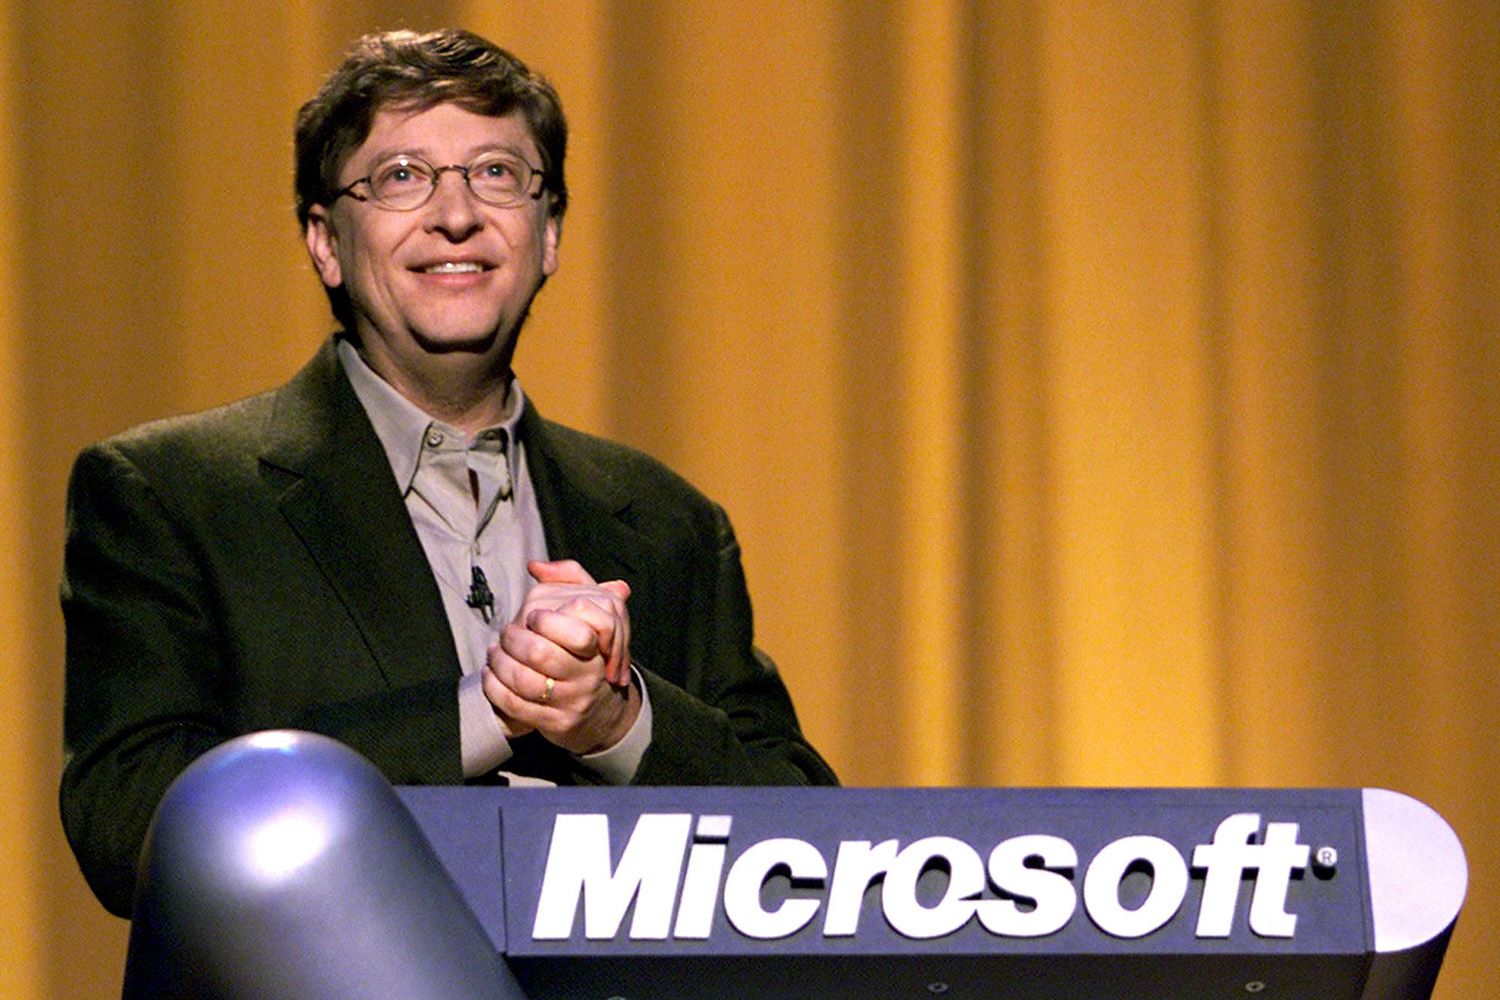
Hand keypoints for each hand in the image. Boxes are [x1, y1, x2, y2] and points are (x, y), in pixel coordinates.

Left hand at [481, 559, 639, 753]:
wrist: (601, 708)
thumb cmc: (589, 652)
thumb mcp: (593, 610)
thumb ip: (570, 579)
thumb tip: (536, 566)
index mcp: (598, 646)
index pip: (576, 631)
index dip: (547, 621)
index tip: (532, 616)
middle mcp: (588, 674)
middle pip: (541, 654)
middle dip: (514, 640)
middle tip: (505, 633)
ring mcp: (572, 701)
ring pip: (524, 681)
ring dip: (499, 663)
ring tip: (494, 652)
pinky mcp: (555, 722)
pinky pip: (515, 705)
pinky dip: (495, 688)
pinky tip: (490, 674)